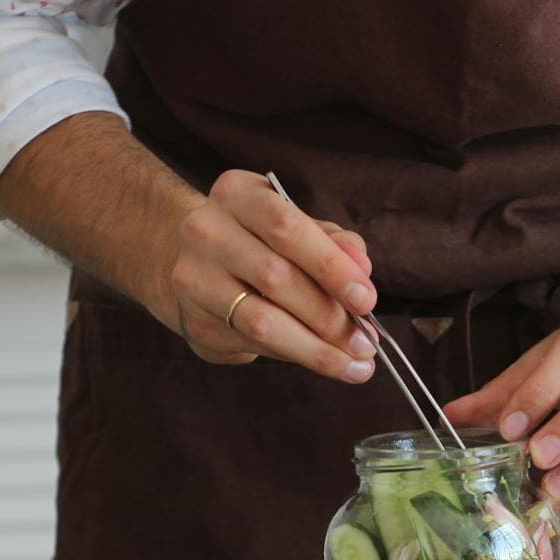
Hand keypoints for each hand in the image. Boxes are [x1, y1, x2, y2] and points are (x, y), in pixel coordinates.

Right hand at [161, 170, 379, 382]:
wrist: (193, 262)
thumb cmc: (260, 242)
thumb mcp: (299, 228)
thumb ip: (335, 244)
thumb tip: (362, 270)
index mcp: (237, 194)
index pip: (287, 228)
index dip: (331, 267)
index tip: (366, 299)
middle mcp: (206, 231)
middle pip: (275, 277)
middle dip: (328, 315)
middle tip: (365, 343)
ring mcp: (194, 279)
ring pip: (261, 321)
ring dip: (314, 348)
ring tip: (353, 364)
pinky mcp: (194, 321)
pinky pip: (251, 344)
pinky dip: (294, 355)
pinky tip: (322, 360)